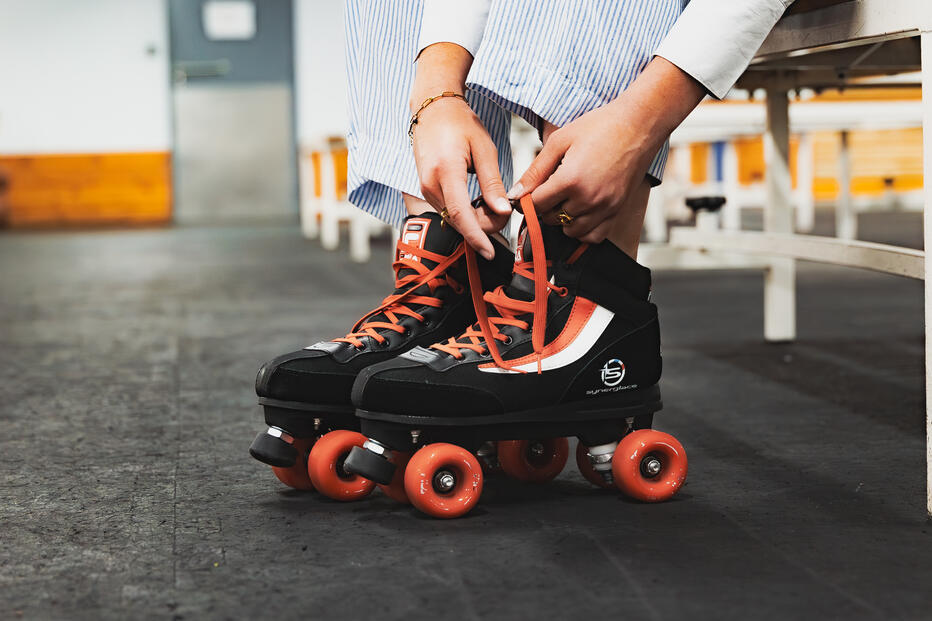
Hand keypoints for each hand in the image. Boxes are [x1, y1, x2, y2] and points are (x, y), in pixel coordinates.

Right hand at [412, 98, 511, 258]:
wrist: (432, 108)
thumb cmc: (460, 122)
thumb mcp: (484, 148)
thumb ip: (492, 183)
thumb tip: (503, 211)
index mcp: (446, 172)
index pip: (462, 215)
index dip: (477, 238)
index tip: (490, 253)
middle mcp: (431, 185)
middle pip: (459, 222)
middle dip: (484, 226)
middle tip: (505, 209)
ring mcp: (425, 188)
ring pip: (453, 219)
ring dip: (475, 219)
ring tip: (492, 200)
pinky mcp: (426, 189)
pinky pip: (448, 211)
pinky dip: (466, 213)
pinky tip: (479, 200)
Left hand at [510, 102, 657, 242]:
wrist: (638, 124)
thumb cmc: (599, 127)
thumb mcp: (560, 141)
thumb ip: (536, 170)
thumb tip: (515, 193)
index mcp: (570, 180)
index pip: (536, 205)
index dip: (526, 200)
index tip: (526, 193)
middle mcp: (588, 198)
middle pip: (551, 219)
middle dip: (544, 207)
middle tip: (548, 189)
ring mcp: (605, 207)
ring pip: (570, 231)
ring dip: (562, 220)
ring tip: (564, 199)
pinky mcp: (617, 211)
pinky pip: (593, 237)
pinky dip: (582, 230)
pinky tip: (579, 212)